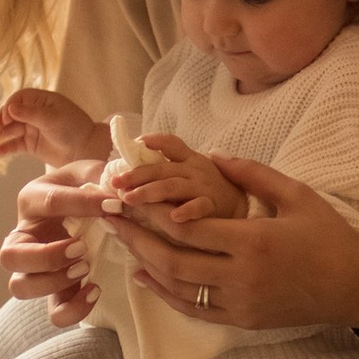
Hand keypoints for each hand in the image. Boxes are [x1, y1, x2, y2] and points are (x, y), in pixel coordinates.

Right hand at [0, 83, 112, 164]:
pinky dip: (5, 148)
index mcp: (41, 101)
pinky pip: (14, 145)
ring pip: (10, 130)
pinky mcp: (31, 144)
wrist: (86, 151)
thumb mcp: (53, 119)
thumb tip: (10, 107)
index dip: (9, 109)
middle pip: (10, 115)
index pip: (18, 100)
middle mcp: (34, 113)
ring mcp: (32, 129)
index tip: (5, 119)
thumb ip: (31, 114)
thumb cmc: (74, 129)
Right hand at [0, 166, 101, 327]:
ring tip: (85, 267)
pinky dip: (73, 309)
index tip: (114, 205)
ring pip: (20, 287)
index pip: (49, 203)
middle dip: (46, 257)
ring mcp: (33, 267)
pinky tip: (95, 290)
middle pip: (9, 257)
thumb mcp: (90, 172)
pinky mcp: (54, 290)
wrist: (87, 202)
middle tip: (82, 248)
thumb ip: (101, 178)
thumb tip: (117, 198)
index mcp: (31, 200)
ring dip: (53, 282)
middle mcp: (23, 236)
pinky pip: (53, 312)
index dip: (82, 204)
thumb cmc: (85, 185)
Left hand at [98, 132, 242, 228]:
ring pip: (172, 186)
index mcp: (189, 159)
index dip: (152, 140)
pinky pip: (199, 206)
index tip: (134, 144)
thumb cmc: (210, 192)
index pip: (170, 143)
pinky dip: (187, 210)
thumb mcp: (190, 175)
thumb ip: (166, 172)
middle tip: (114, 183)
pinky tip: (173, 217)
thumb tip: (129, 175)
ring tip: (129, 199)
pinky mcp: (213, 206)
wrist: (244, 208)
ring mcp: (204, 187)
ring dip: (149, 192)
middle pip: (161, 168)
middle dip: (135, 175)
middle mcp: (195, 169)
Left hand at [119, 159, 358, 335]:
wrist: (355, 288)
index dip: (151, 213)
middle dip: (136, 237)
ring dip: (145, 264)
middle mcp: (241, 277)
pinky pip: (193, 309)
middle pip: (172, 259)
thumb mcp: (297, 195)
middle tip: (110, 218)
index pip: (188, 228)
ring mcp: (239, 303)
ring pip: (178, 288)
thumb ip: (254, 174)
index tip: (125, 196)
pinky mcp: (241, 321)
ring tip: (122, 242)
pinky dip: (165, 293)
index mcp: (254, 242)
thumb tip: (215, 156)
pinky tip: (146, 276)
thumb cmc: (330, 237)